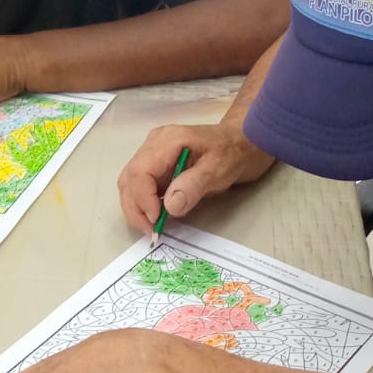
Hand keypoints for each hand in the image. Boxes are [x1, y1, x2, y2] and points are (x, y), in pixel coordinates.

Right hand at [117, 121, 274, 233]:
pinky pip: (141, 186)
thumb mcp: (218, 169)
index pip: (140, 172)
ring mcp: (153, 154)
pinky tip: (158, 215)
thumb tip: (169, 207)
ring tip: (154, 226)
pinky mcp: (157, 165)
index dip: (143, 199)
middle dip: (135, 208)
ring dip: (137, 208)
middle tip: (151, 231)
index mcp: (166, 141)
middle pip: (129, 178)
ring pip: (130, 184)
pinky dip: (145, 204)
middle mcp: (154, 145)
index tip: (157, 220)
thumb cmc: (233, 153)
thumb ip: (193, 186)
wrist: (243, 143)